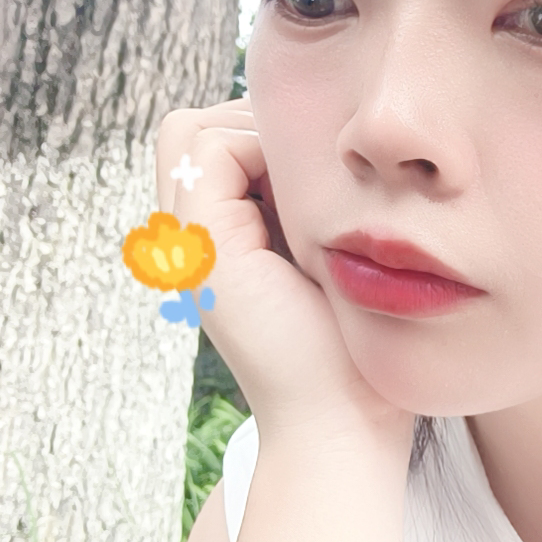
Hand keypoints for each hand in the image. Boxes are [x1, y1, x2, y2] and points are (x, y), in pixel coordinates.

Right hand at [155, 97, 414, 454]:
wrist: (347, 415)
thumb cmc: (353, 338)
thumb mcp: (324, 252)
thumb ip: (304, 203)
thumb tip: (322, 137)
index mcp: (217, 241)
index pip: (209, 140)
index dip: (259, 130)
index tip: (319, 162)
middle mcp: (190, 240)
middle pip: (192, 130)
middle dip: (254, 126)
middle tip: (314, 163)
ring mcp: (188, 244)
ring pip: (193, 132)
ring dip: (258, 136)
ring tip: (312, 181)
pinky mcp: (204, 246)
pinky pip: (209, 151)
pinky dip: (260, 148)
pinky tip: (308, 190)